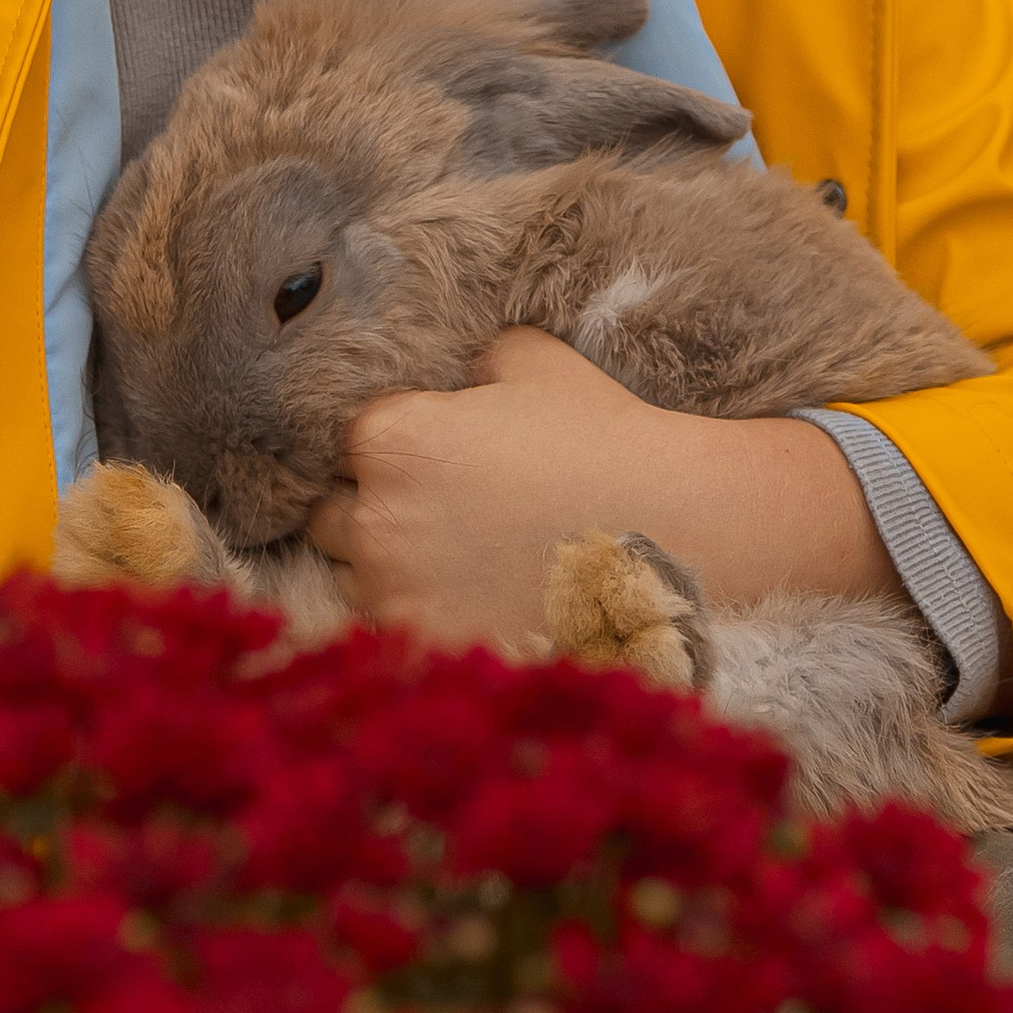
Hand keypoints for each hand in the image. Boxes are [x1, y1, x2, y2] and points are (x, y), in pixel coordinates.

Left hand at [302, 328, 901, 651]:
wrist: (678, 533)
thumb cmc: (606, 439)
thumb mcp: (536, 363)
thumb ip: (471, 361)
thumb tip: (450, 376)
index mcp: (393, 438)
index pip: (350, 441)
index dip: (396, 448)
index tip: (439, 460)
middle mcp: (375, 517)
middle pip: (334, 513)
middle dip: (380, 510)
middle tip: (449, 513)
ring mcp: (395, 594)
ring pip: (357, 578)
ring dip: (393, 569)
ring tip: (466, 562)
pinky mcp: (428, 650)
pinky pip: (394, 632)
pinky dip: (426, 618)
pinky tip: (476, 601)